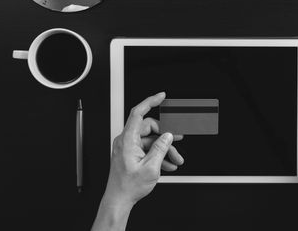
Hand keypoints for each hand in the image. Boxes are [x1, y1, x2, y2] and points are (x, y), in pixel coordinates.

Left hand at [92, 92, 183, 230]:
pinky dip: (158, 155)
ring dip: (165, 149)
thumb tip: (168, 136)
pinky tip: (168, 164)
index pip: (138, 113)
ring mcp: (128, 147)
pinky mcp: (131, 153)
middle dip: (166, 136)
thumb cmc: (128, 186)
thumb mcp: (151, 167)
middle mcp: (126, 140)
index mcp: (128, 140)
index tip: (161, 96)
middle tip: (178, 141)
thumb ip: (161, 148)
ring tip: (176, 159)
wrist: (119, 200)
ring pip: (151, 140)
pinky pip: (148, 148)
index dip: (150, 101)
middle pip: (150, 128)